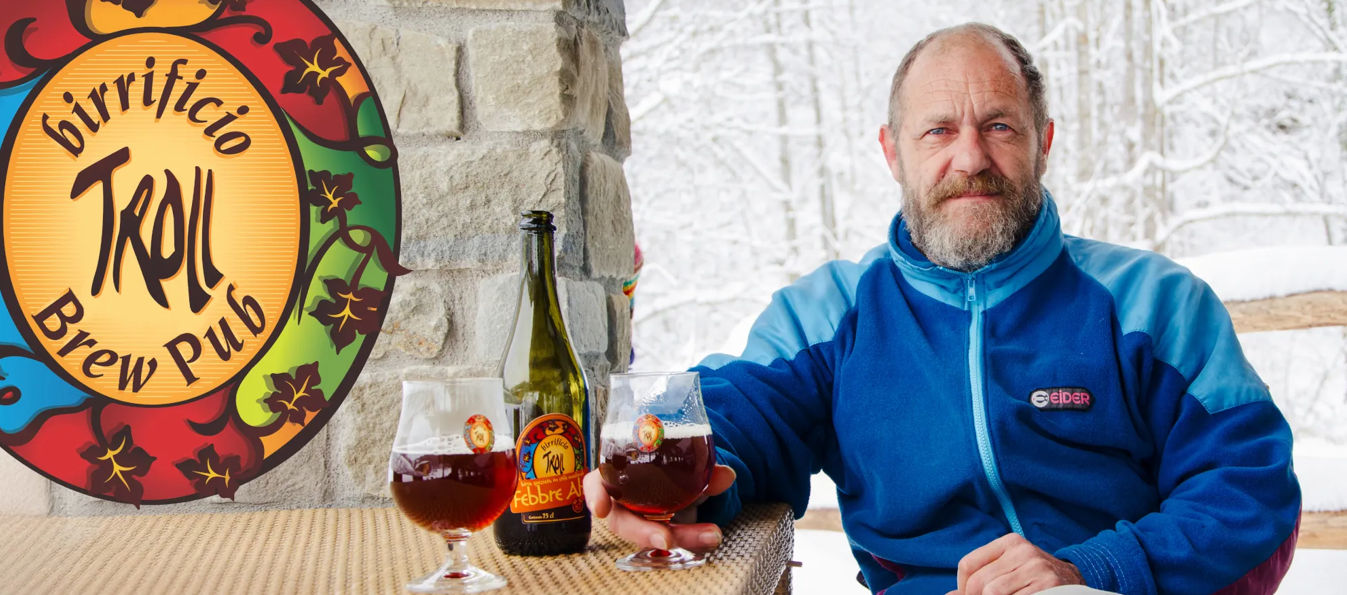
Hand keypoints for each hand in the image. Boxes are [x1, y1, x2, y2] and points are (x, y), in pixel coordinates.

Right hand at [583, 465, 736, 551]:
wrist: (673, 469)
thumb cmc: (660, 461)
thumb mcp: (677, 459)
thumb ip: (700, 466)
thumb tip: (727, 475)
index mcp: (614, 474)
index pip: (594, 484)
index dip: (595, 496)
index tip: (602, 508)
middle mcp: (620, 499)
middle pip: (623, 521)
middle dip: (644, 531)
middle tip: (666, 538)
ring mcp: (636, 518)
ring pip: (650, 533)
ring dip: (681, 536)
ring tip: (710, 534)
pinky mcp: (654, 529)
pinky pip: (668, 537)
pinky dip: (689, 538)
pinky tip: (708, 538)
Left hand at [947, 533, 1083, 594]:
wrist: (1075, 579)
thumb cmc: (1034, 576)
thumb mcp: (1009, 568)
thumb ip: (982, 577)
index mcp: (1009, 543)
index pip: (968, 564)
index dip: (962, 587)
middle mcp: (1023, 552)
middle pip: (979, 582)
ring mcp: (1036, 569)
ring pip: (993, 593)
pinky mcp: (1048, 585)